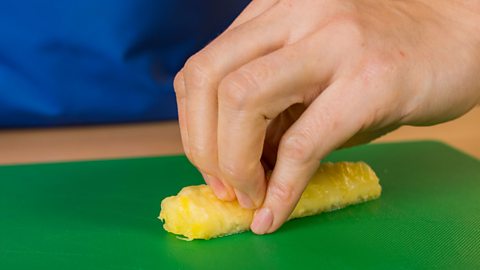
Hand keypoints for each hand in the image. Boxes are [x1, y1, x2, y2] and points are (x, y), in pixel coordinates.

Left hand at [174, 0, 479, 233]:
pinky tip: (274, 212)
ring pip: (243, 100)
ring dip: (232, 163)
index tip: (209, 164)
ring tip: (249, 195)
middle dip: (201, 145)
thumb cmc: (381, 58)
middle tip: (224, 185)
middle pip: (208, 79)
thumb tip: (232, 160)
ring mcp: (332, 42)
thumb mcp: (314, 70)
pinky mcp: (369, 80)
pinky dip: (281, 188)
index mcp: (274, 11)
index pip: (202, 69)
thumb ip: (273, 105)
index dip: (192, 125)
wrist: (459, 36)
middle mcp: (296, 14)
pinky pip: (304, 142)